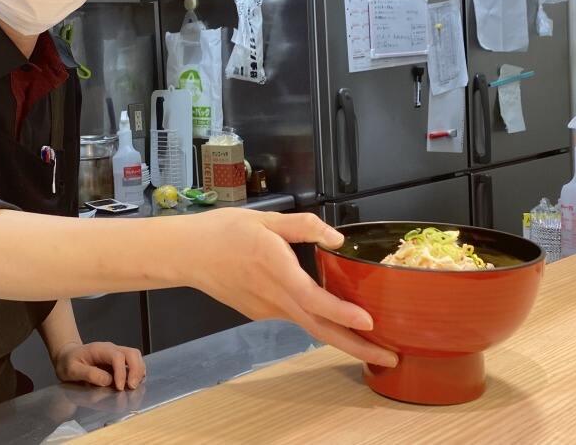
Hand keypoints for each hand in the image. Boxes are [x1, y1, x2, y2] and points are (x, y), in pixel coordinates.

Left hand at [54, 342, 145, 390]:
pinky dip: (137, 372)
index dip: (121, 372)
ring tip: (134, 386)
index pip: (117, 356)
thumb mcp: (72, 370)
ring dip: (138, 371)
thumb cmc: (68, 363)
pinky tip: (134, 383)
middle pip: (131, 353)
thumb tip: (107, 381)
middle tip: (132, 387)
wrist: (67, 357)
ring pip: (135, 356)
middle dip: (136, 370)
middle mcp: (111, 349)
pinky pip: (134, 363)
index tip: (119, 387)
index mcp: (100, 349)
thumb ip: (89, 374)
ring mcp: (117, 354)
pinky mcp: (119, 362)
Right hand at [187, 209, 397, 367]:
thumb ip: (302, 226)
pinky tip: (329, 312)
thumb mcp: (264, 219)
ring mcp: (266, 309)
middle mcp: (273, 297)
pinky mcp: (259, 311)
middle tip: (389, 358)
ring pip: (308, 325)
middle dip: (356, 347)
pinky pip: (293, 315)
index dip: (342, 313)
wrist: (186, 254)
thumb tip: (335, 238)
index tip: (368, 323)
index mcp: (275, 270)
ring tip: (371, 340)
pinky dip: (315, 319)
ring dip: (340, 335)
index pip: (313, 299)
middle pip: (319, 329)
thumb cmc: (222, 232)